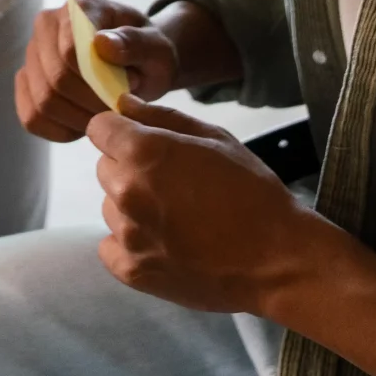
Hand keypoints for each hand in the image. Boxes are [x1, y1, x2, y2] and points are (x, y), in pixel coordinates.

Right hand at [17, 0, 185, 141]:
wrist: (139, 64)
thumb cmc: (148, 53)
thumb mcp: (158, 47)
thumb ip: (136, 43)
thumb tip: (101, 43)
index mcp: (81, 7)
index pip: (71, 50)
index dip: (98, 80)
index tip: (129, 86)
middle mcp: (47, 25)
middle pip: (56, 79)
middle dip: (91, 104)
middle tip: (119, 110)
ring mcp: (32, 54)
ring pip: (42, 102)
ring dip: (78, 119)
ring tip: (105, 115)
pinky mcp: (26, 82)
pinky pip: (32, 117)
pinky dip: (60, 129)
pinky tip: (84, 124)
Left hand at [89, 97, 327, 315]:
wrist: (275, 260)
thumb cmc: (251, 192)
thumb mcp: (216, 139)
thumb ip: (162, 117)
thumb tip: (123, 104)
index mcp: (145, 153)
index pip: (99, 128)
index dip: (120, 130)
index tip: (140, 140)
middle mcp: (127, 192)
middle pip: (104, 167)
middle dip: (128, 167)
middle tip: (171, 182)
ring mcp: (128, 236)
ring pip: (109, 207)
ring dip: (131, 206)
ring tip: (174, 216)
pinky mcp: (131, 271)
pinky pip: (111, 246)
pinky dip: (131, 243)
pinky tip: (165, 242)